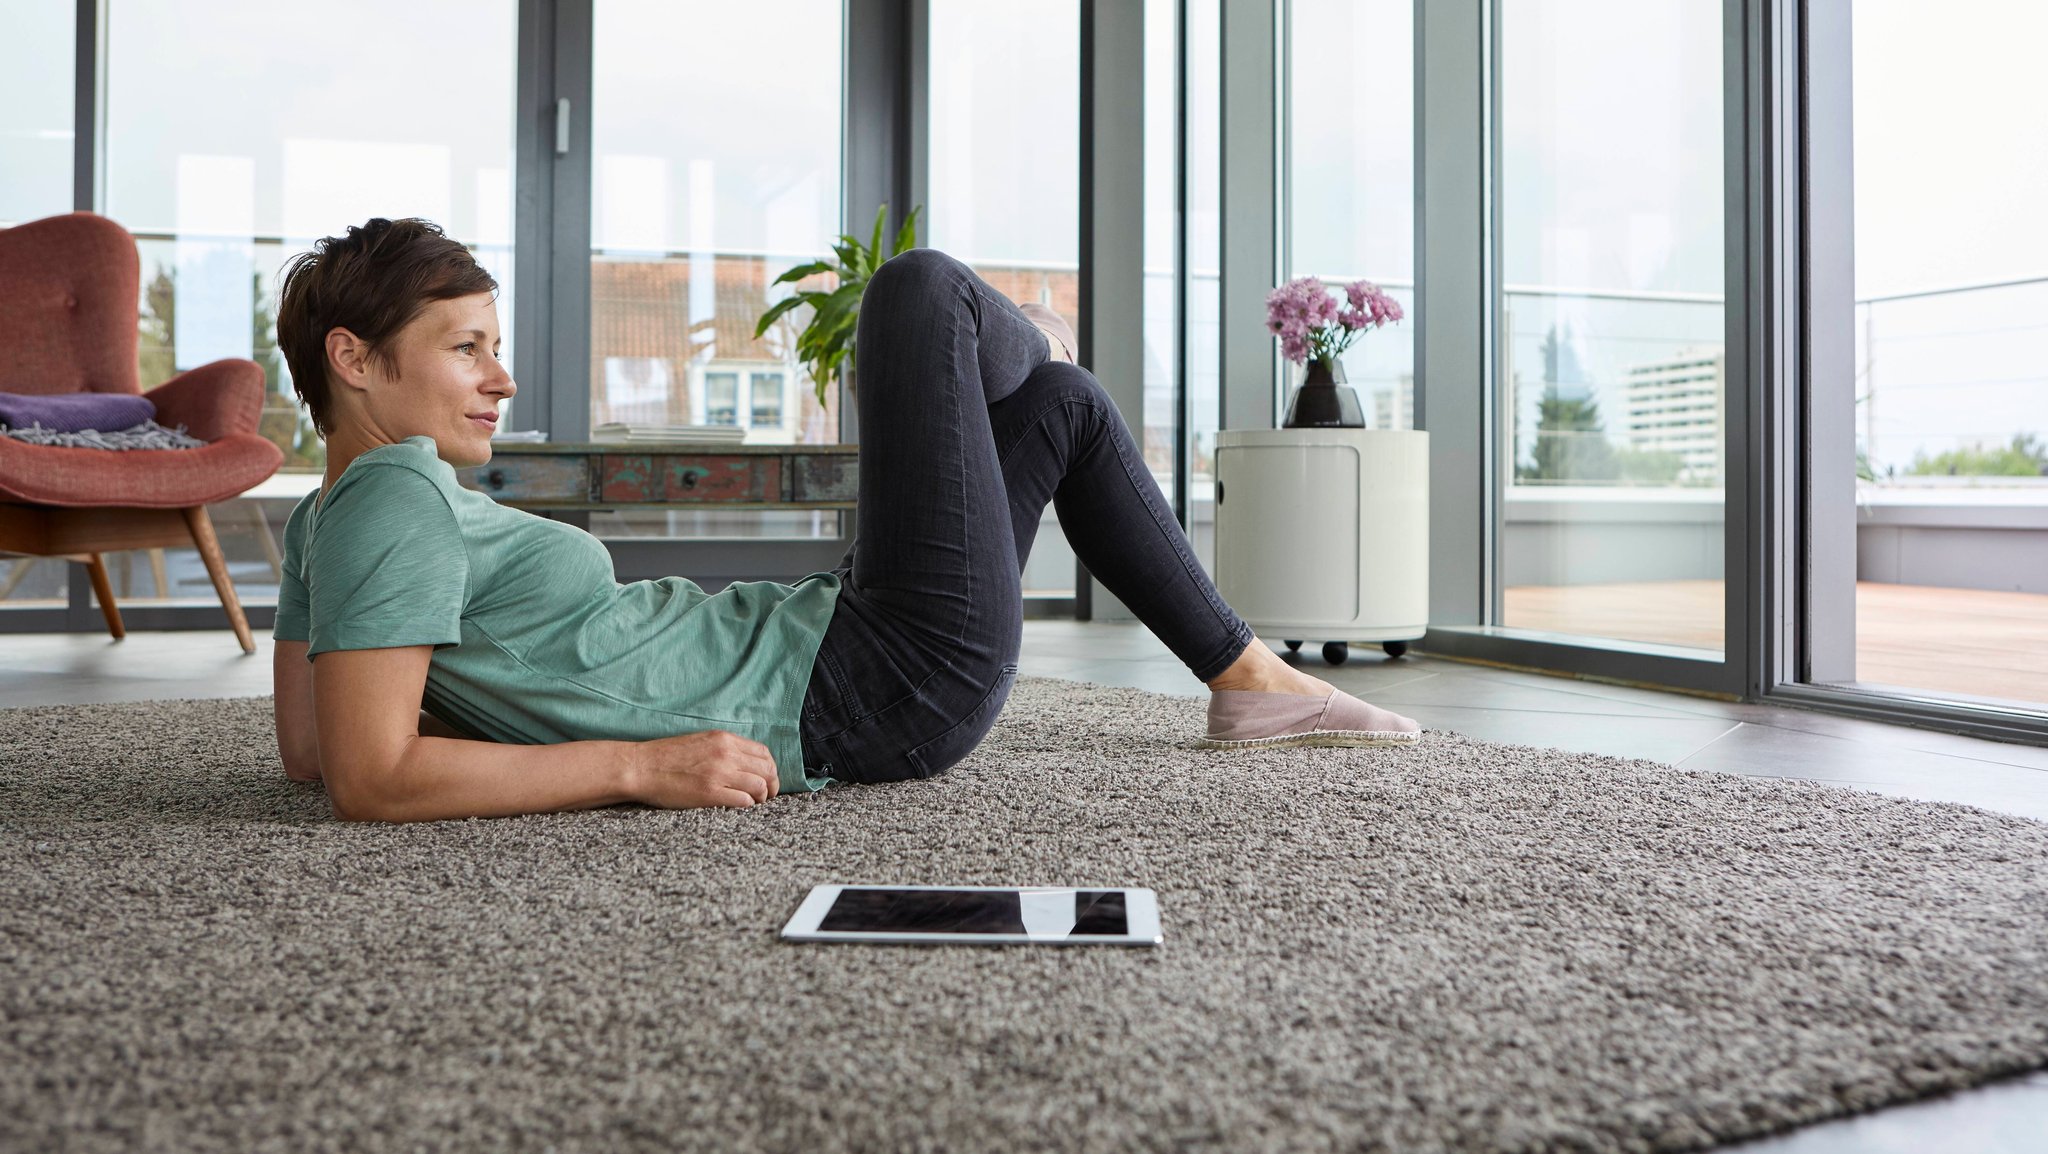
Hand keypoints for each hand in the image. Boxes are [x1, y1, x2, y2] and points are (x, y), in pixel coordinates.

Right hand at [629, 730, 779, 808]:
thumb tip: (746, 762)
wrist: (640, 767)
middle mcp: (725, 753)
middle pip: (767, 770)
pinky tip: (739, 807)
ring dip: (761, 798)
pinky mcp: (710, 793)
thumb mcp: (701, 742)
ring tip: (754, 804)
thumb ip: (724, 748)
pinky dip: (747, 805)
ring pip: (760, 786)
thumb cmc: (666, 757)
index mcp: (724, 739)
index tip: (768, 779)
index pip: (763, 753)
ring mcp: (718, 773)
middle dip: (772, 785)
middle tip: (767, 796)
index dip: (770, 769)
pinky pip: (743, 801)